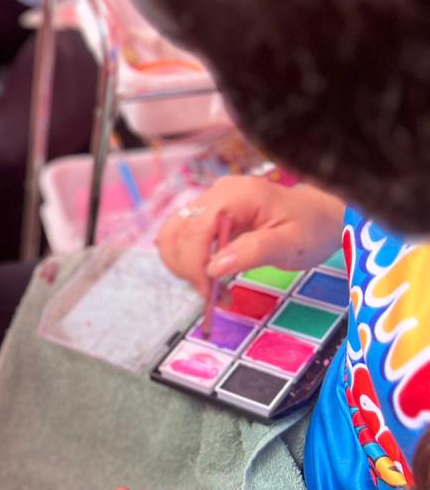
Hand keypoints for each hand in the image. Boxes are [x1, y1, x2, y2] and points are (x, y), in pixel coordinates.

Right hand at [157, 176, 345, 296]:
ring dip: (182, 267)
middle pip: (176, 234)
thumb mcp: (290, 245)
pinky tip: (206, 273)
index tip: (211, 294)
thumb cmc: (311, 229)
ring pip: (171, 236)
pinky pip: (180, 237)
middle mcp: (217, 194)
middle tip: (215, 295)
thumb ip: (253, 252)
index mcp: (237, 196)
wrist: (319, 217)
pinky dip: (185, 260)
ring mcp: (209, 202)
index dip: (194, 266)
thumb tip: (213, 267)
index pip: (195, 231)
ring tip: (210, 285)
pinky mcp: (206, 215)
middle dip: (189, 270)